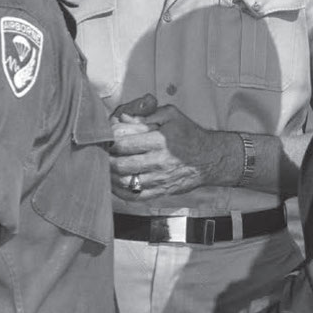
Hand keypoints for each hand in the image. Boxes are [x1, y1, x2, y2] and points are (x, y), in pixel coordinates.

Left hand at [110, 96, 235, 199]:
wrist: (210, 158)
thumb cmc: (189, 135)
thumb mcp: (171, 115)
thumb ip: (146, 115)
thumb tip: (124, 119)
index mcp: (159, 141)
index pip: (123, 144)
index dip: (110, 142)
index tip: (106, 139)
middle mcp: (158, 162)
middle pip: (120, 164)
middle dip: (106, 159)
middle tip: (102, 154)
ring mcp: (159, 179)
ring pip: (125, 182)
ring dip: (111, 176)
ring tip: (107, 167)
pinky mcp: (161, 191)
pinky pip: (135, 196)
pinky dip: (120, 192)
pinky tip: (115, 183)